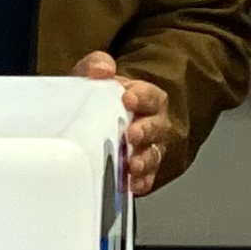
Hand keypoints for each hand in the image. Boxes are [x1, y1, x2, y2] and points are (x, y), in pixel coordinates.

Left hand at [74, 49, 172, 195]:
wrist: (94, 121)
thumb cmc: (99, 98)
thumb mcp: (93, 76)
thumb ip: (96, 66)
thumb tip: (102, 69)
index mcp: (144, 98)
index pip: (151, 96)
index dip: (142, 97)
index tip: (128, 99)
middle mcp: (152, 123)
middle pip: (157, 127)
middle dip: (146, 131)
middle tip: (132, 135)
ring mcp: (148, 148)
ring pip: (154, 154)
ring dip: (145, 159)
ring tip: (133, 164)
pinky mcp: (140, 170)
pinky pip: (147, 178)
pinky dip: (141, 181)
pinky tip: (131, 184)